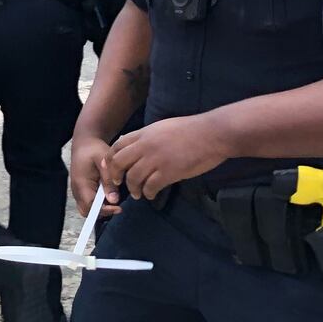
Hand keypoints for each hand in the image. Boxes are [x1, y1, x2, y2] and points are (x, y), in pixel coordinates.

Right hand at [69, 134, 121, 218]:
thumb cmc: (94, 149)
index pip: (90, 205)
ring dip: (101, 209)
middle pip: (87, 211)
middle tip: (117, 206)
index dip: (104, 210)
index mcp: (81, 183)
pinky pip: (88, 203)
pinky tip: (108, 195)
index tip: (118, 208)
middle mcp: (76, 190)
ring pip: (87, 209)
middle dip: (102, 212)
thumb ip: (108, 180)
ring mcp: (77, 191)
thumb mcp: (103, 161)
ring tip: (114, 199)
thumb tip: (114, 200)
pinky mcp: (80, 190)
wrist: (85, 143)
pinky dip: (98, 204)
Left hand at [108, 114, 231, 202]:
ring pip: (133, 177)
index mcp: (144, 133)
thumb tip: (136, 145)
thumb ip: (147, 137)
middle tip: (119, 184)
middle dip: (115, 176)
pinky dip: (148, 193)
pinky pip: (150, 186)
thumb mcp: (163, 127)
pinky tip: (151, 194)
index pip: (117, 146)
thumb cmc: (192, 130)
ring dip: (133, 188)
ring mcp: (156, 159)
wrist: (212, 134)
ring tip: (137, 194)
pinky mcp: (169, 172)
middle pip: (119, 163)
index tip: (112, 169)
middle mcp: (146, 146)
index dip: (111, 159)